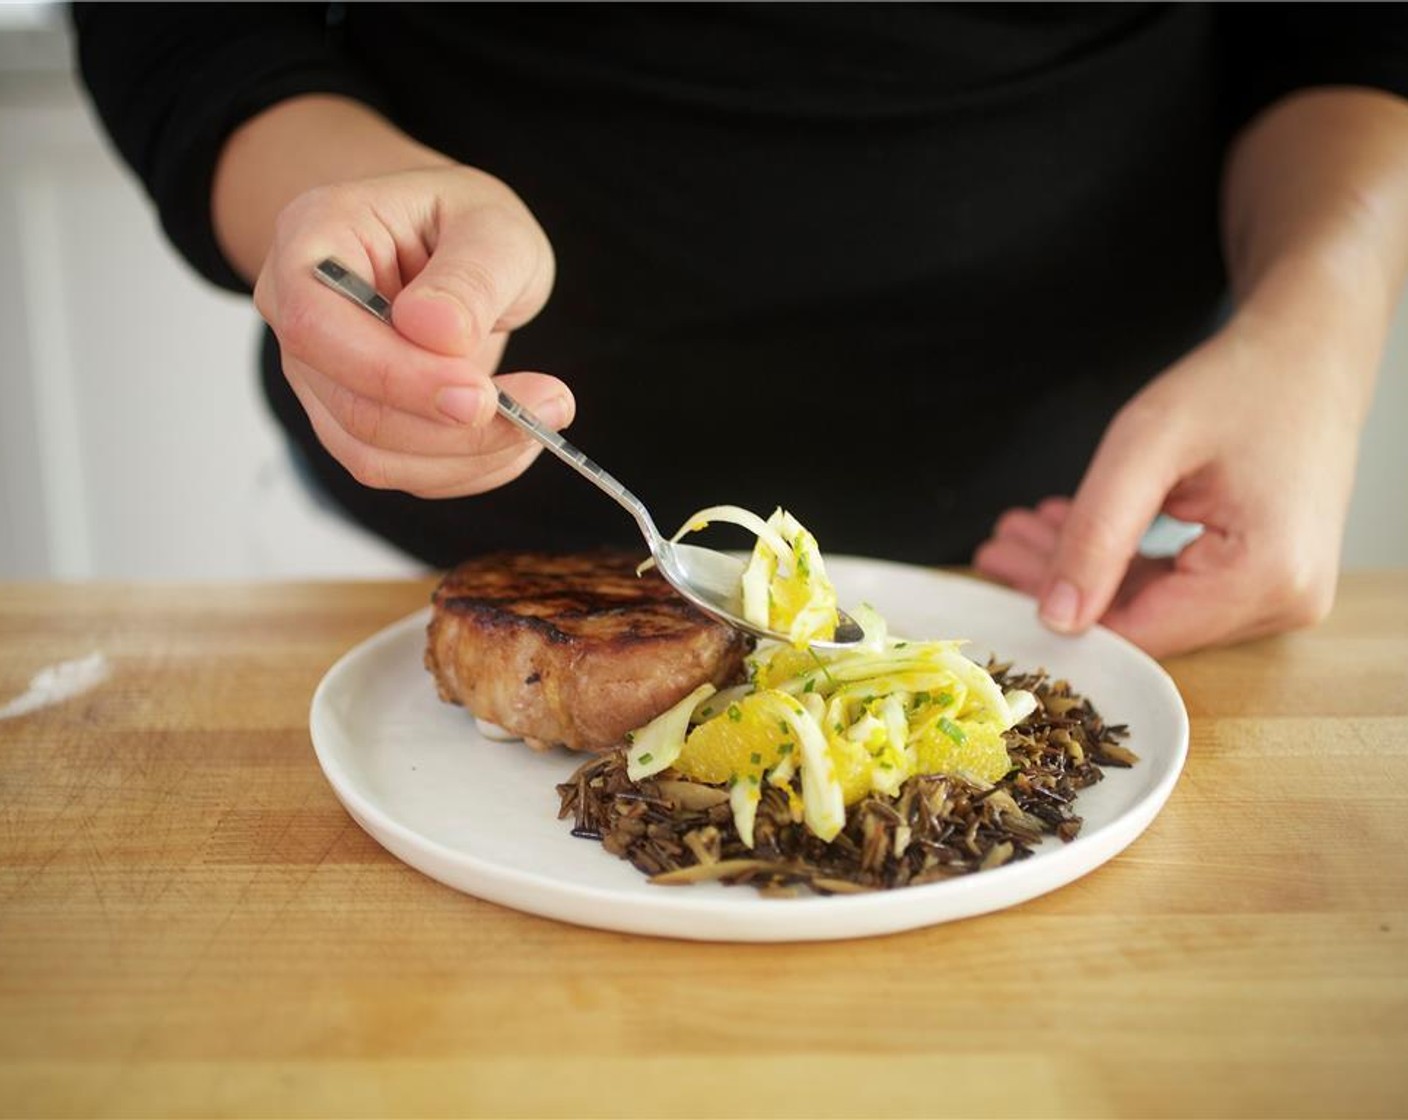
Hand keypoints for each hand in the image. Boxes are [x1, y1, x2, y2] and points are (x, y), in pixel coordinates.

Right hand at [252, 164, 569, 497]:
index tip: (480, 394)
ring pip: (376, 455)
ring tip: (546, 412)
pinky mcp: (353, 424)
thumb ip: (470, 276)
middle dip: (456, 427)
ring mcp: (318, 378)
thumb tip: (438, 333)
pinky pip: (404, 472)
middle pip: (352, 406)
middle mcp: (295, 314)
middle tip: (549, 404)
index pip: (315, 325)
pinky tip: (520, 435)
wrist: (449, 249)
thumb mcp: (491, 225)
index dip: (394, 373)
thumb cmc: (462, 224)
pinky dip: (471, 467)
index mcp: (311, 238)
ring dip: (470, 455)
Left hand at [973, 310, 1362, 656]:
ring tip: (1023, 529)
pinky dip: (1121, 561)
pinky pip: (1177, 589)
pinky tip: (1069, 529)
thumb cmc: (1240, 382)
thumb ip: (1096, 534)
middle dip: (1063, 583)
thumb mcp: (1146, 446)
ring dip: (1085, 569)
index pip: (1138, 632)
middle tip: (996, 545)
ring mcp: (1281, 594)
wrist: (1313, 350)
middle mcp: (1284, 601)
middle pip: (1143, 621)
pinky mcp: (1266, 579)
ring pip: (1153, 606)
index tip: (994, 574)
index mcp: (1265, 576)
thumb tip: (1054, 617)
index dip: (1059, 613)